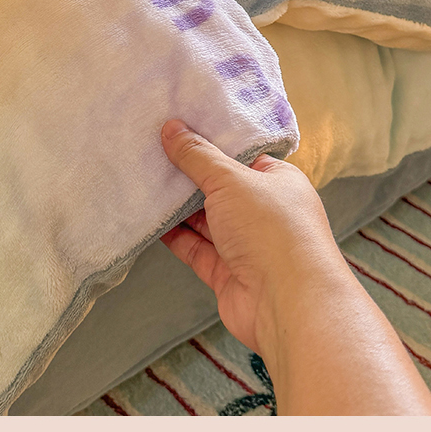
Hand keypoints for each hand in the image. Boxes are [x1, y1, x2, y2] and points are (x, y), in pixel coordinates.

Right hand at [160, 119, 347, 360]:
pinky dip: (173, 235)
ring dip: (177, 206)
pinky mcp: (227, 272)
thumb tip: (172, 128)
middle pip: (219, 187)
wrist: (287, 304)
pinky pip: (195, 248)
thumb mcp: (231, 180)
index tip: (177, 127)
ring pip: (204, 219)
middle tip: (151, 152)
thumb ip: (198, 156)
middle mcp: (265, 211)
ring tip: (143, 181)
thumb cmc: (272, 231)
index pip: (241, 155)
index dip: (210, 142)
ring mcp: (246, 244)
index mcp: (278, 181)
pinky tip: (149, 219)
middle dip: (188, 175)